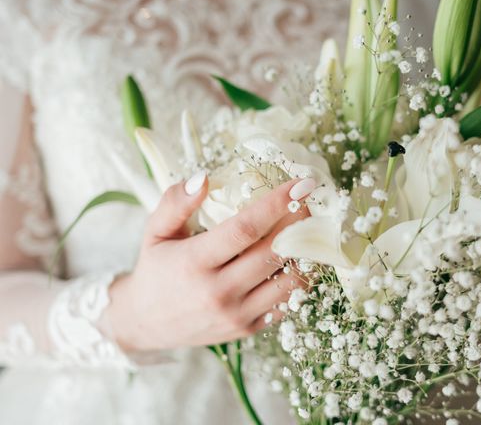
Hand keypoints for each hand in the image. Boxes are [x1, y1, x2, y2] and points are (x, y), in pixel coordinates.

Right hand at [104, 173, 314, 351]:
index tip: (301, 184)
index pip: (246, 228)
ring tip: (304, 231)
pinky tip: (294, 259)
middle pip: (274, 252)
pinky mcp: (248, 329)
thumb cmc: (155, 269)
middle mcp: (218, 292)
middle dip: (299, 223)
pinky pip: (286, 302)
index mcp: (195, 262)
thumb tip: (205, 179)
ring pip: (289, 281)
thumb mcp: (155, 231)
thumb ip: (175, 202)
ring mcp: (236, 315)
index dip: (278, 204)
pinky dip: (296, 279)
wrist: (146, 324)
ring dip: (303, 253)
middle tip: (307, 202)